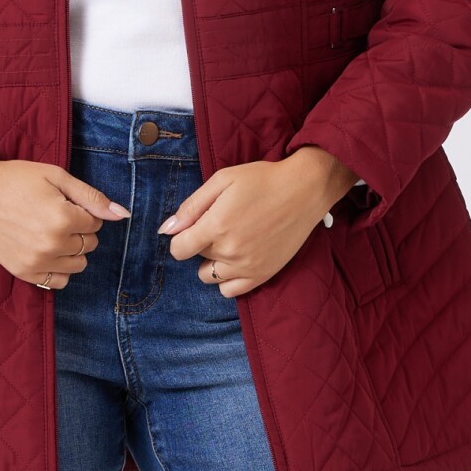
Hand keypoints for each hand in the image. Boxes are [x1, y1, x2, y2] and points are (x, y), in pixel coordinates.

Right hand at [0, 152, 131, 286]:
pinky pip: (58, 282)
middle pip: (89, 244)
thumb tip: (123, 214)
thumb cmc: (15, 179)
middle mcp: (51, 245)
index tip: (64, 202)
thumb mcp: (56, 176)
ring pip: (78, 265)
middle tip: (55, 214)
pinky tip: (46, 250)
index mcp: (62, 218)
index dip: (84, 210)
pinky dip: (59, 269)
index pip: (96, 223)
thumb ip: (91, 197)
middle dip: (80, 229)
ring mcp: (36, 262)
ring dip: (71, 249)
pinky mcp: (23, 272)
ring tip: (50, 231)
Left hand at [158, 147, 358, 297]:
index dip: (181, 236)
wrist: (304, 190)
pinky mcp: (263, 274)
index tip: (194, 225)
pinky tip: (237, 258)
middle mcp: (230, 251)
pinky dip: (227, 278)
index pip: (179, 249)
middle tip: (222, 222)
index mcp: (217, 226)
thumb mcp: (222, 180)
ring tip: (229, 241)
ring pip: (209, 277)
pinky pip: (231, 291)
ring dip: (213, 261)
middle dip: (202, 241)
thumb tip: (167, 230)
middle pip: (197, 257)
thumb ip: (192, 206)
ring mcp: (247, 266)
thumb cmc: (262, 179)